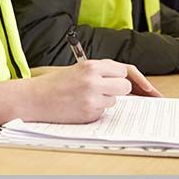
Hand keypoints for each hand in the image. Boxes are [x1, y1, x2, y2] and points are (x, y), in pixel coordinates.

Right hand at [23, 60, 159, 123]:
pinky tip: (79, 106)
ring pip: (115, 101)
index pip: (123, 70)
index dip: (129, 78)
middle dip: (117, 89)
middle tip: (103, 90)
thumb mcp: (78, 70)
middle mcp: (94, 80)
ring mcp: (92, 98)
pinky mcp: (88, 113)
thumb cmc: (56, 83)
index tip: (144, 89)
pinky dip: (95, 111)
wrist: (34, 98)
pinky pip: (103, 112)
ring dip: (105, 100)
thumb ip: (101, 72)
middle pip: (125, 86)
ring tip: (84, 97)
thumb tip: (127, 83)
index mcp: (91, 65)